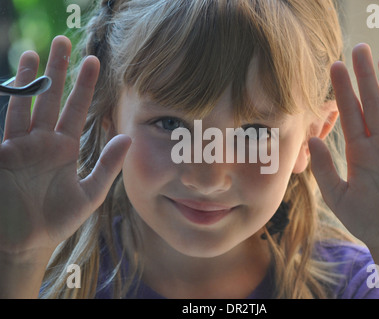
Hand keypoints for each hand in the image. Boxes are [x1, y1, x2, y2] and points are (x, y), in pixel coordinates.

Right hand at [0, 36, 130, 258]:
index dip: (84, 86)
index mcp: (66, 148)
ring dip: (32, 78)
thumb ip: (107, 166)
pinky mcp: (2, 151)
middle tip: (65, 42)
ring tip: (37, 52)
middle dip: (58, 71)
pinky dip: (11, 98)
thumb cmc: (57, 220)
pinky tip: (16, 78)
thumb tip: (129, 138)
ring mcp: (21, 143)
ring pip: (28, 103)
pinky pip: (7, 120)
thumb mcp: (89, 194)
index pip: (78, 109)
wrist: (25, 241)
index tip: (93, 62)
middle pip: (53, 98)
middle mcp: (45, 141)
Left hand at [309, 43, 378, 254]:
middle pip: (374, 104)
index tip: (334, 66)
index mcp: (361, 151)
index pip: (350, 113)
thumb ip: (325, 169)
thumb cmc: (366, 220)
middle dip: (366, 78)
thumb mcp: (339, 196)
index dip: (343, 90)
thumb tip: (312, 140)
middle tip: (359, 49)